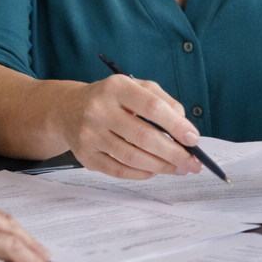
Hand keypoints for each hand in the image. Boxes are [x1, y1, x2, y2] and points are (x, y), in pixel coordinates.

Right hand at [56, 75, 202, 179]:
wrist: (67, 109)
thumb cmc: (111, 98)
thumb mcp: (135, 87)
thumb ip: (163, 100)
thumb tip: (184, 127)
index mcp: (116, 88)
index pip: (152, 107)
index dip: (176, 125)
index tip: (193, 139)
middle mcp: (99, 110)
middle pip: (143, 137)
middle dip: (174, 153)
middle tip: (193, 163)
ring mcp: (90, 135)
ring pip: (132, 157)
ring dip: (160, 166)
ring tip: (178, 169)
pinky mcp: (85, 156)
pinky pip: (118, 170)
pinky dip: (140, 173)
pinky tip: (154, 171)